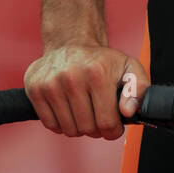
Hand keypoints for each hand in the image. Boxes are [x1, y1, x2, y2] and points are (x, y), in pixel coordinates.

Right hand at [24, 43, 148, 139]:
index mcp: (97, 73)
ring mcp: (50, 83)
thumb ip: (139, 89)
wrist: (71, 42)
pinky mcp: (34, 89)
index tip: (114, 123)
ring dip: (79, 127)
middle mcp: (71, 77)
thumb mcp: (130, 68)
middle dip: (96, 128)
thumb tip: (128, 111)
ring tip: (84, 110)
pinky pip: (50, 125)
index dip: (113, 129)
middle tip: (98, 115)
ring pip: (68, 130)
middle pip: (87, 128)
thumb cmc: (102, 61)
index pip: (106, 123)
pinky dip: (61, 124)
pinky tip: (68, 109)